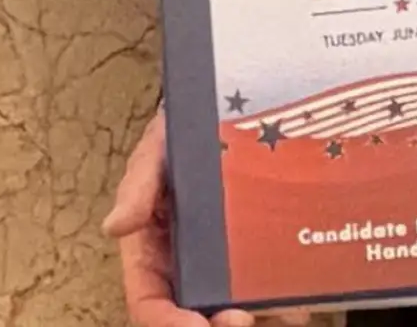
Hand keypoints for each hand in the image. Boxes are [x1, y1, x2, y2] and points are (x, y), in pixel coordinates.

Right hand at [103, 109, 309, 326]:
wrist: (224, 112)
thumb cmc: (180, 136)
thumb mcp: (155, 152)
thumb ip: (138, 186)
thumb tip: (114, 226)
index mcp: (153, 254)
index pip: (150, 303)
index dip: (168, 324)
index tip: (196, 326)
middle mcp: (187, 267)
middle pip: (196, 315)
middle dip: (218, 325)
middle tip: (241, 320)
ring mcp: (225, 262)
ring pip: (236, 306)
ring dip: (259, 315)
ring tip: (285, 313)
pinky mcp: (258, 251)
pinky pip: (270, 284)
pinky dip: (284, 297)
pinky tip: (302, 298)